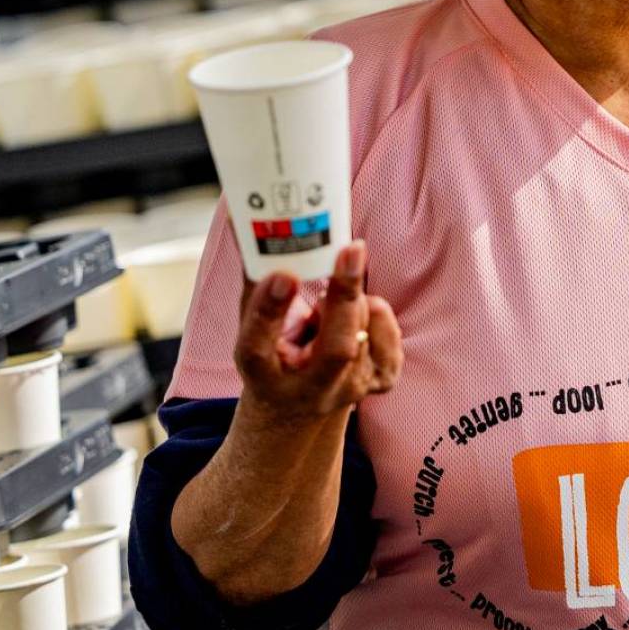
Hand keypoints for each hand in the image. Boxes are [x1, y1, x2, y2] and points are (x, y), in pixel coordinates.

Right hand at [233, 242, 402, 426]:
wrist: (296, 409)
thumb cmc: (271, 355)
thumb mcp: (251, 328)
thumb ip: (254, 282)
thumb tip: (239, 220)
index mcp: (262, 375)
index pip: (259, 347)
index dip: (270, 311)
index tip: (284, 275)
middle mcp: (309, 390)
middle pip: (336, 349)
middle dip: (345, 298)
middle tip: (351, 248)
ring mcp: (349, 390)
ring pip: (362, 328)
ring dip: (348, 298)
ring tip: (328, 296)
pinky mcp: (378, 382)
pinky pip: (389, 338)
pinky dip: (377, 315)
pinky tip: (360, 309)